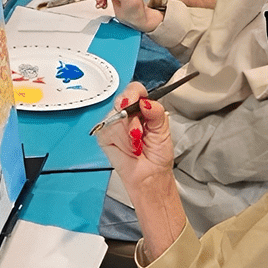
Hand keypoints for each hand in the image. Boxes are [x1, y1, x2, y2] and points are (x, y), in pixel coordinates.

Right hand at [93, 83, 184, 260]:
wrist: (150, 176)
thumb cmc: (157, 156)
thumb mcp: (163, 131)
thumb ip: (156, 113)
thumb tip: (147, 102)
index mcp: (142, 109)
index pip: (135, 91)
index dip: (135, 94)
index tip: (139, 103)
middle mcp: (127, 114)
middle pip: (122, 100)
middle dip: (132, 117)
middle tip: (139, 131)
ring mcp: (114, 124)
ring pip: (116, 116)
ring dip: (129, 133)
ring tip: (137, 144)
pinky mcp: (104, 135)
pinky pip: (108, 130)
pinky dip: (121, 141)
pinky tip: (128, 148)